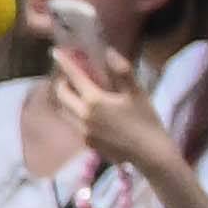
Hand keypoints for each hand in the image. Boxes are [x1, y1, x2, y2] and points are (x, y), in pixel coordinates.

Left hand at [44, 14, 178, 175]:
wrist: (151, 156)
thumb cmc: (147, 122)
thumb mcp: (137, 93)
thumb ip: (122, 71)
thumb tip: (109, 52)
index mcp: (94, 101)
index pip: (74, 77)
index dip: (65, 63)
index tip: (55, 52)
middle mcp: (83, 117)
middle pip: (61, 96)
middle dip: (60, 82)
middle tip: (66, 73)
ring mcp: (83, 132)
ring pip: (64, 111)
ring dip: (64, 98)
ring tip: (72, 90)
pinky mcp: (88, 143)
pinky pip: (73, 123)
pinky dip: (73, 112)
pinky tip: (85, 110)